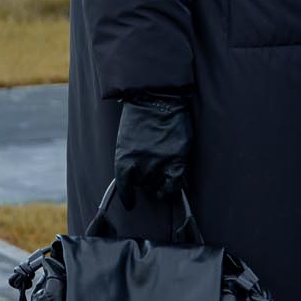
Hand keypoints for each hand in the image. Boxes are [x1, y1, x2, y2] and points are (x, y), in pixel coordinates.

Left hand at [113, 89, 192, 210]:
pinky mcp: (177, 160)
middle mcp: (140, 165)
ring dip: (160, 184)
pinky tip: (171, 190)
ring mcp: (159, 164)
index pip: (124, 187)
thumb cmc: (139, 116)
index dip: (128, 196)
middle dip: (146, 183)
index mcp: (123, 160)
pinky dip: (172, 190)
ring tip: (162, 177)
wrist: (157, 98)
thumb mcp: (125, 140)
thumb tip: (134, 175)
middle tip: (151, 176)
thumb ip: (130, 159)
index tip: (130, 202)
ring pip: (159, 187)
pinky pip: (174, 185)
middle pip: (144, 186)